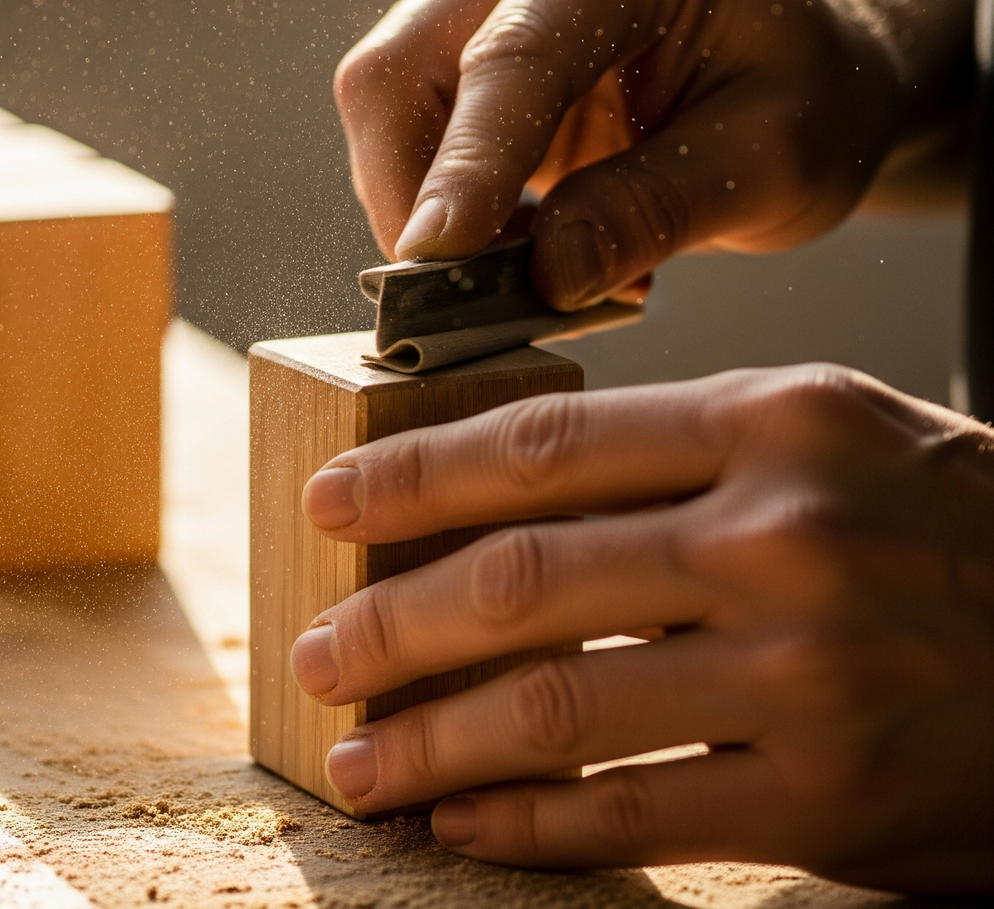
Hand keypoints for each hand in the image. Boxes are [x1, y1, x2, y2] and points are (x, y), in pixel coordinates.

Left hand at [289, 366, 993, 894]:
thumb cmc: (948, 525)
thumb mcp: (829, 438)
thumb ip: (681, 455)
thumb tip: (502, 503)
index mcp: (773, 423)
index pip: (543, 445)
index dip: (414, 477)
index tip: (330, 504)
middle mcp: (782, 537)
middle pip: (526, 578)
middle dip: (392, 622)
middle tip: (315, 648)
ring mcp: (808, 674)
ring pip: (559, 707)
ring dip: (432, 739)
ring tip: (357, 757)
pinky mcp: (829, 801)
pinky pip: (633, 815)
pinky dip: (525, 823)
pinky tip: (460, 820)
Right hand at [333, 0, 898, 307]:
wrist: (809, 63)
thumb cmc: (811, 94)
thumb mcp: (776, 162)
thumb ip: (656, 210)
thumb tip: (541, 278)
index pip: (512, 56)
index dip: (466, 164)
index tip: (435, 259)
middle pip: (400, 71)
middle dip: (412, 195)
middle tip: (470, 303)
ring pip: (384, 104)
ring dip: (421, 208)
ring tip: (526, 276)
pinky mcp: (459, 43)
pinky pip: (405, 132)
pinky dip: (441, 206)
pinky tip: (521, 245)